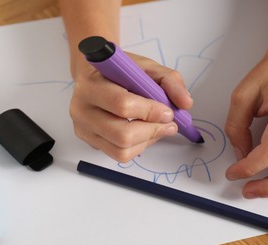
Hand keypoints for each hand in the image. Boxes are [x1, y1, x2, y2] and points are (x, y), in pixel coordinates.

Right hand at [69, 52, 192, 161]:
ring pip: (121, 150)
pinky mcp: (90, 142)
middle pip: (121, 134)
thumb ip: (170, 81)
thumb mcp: (146, 67)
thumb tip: (185, 103)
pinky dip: (139, 147)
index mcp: (91, 84)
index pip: (123, 104)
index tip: (168, 111)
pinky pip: (118, 155)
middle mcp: (81, 108)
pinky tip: (146, 133)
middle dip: (152, 131)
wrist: (95, 76)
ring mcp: (83, 129)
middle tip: (169, 124)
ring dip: (148, 141)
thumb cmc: (120, 72)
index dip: (151, 111)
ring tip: (159, 128)